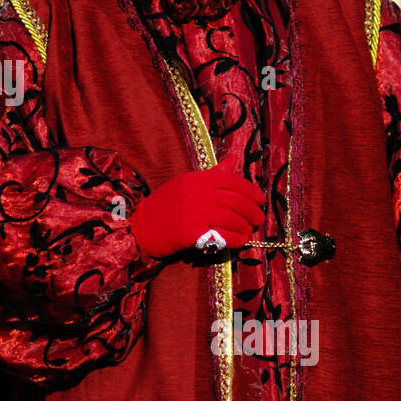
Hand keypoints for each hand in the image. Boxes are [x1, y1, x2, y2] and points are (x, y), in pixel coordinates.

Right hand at [130, 159, 264, 259]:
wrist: (140, 226)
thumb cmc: (165, 205)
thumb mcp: (186, 183)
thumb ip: (213, 174)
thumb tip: (235, 160)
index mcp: (197, 179)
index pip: (231, 181)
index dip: (250, 190)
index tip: (260, 199)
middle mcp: (197, 193)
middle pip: (235, 202)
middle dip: (252, 212)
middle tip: (259, 219)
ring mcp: (194, 213)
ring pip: (232, 220)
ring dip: (245, 227)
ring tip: (248, 231)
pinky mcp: (191, 233)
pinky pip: (222, 236)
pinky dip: (236, 239)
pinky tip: (240, 241)